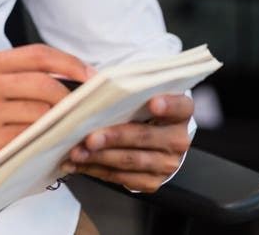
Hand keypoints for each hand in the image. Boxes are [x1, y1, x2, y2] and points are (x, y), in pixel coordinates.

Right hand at [0, 44, 93, 189]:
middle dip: (70, 100)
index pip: (39, 55)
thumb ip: (19, 76)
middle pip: (46, 85)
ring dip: (61, 125)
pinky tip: (54, 146)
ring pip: (42, 114)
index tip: (91, 75)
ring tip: (69, 130)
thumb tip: (70, 80)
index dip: (71, 64)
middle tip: (82, 111)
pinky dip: (49, 143)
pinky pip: (32, 140)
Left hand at [62, 93, 192, 191]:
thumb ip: (123, 85)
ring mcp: (166, 163)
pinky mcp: (152, 181)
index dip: (168, 105)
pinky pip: (122, 177)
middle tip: (89, 137)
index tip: (153, 103)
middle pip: (144, 136)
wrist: (152, 132)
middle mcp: (177, 139)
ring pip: (130, 160)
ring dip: (100, 157)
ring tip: (77, 152)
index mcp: (180, 111)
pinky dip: (97, 169)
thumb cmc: (141, 106)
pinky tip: (80, 163)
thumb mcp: (139, 92)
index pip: (179, 106)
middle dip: (113, 137)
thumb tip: (91, 77)